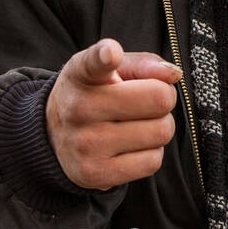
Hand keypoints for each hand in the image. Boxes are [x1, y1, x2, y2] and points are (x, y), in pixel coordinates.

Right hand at [45, 39, 182, 189]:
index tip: (111, 53)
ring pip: (161, 132)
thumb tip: (173, 74)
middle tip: (144, 102)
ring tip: (135, 124)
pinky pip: (153, 162)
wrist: (53, 136)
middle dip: (163, 99)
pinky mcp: (95, 174)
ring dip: (159, 127)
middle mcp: (79, 108)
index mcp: (82, 74)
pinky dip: (151, 153)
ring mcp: (86, 144)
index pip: (93, 63)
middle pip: (159, 100)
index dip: (105, 56)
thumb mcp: (112, 68)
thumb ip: (144, 63)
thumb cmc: (95, 94)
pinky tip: (130, 146)